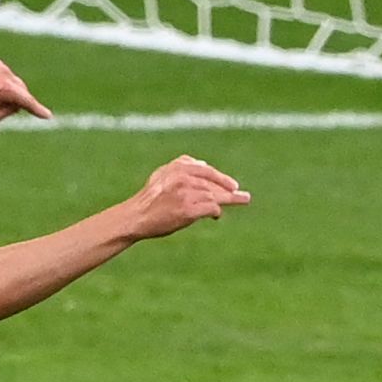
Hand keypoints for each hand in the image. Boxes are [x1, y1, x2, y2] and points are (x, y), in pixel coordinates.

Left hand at [0, 59, 52, 123]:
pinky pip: (7, 76)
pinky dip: (4, 84)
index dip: (36, 108)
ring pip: (15, 83)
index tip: (47, 116)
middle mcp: (5, 72)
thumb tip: (18, 102)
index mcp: (5, 86)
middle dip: (18, 101)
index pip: (25, 99)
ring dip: (11, 92)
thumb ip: (10, 108)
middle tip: (0, 110)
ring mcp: (0, 65)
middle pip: (21, 90)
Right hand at [121, 156, 249, 238]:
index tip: (233, 185)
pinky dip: (216, 211)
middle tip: (245, 196)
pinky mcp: (188, 210)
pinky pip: (211, 208)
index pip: (205, 170)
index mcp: (177, 168)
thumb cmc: (149, 199)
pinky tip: (216, 215)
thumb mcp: (162, 174)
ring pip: (214, 196)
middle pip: (213, 184)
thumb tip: (204, 164)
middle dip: (230, 190)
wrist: (136, 216)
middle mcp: (183, 178)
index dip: (221, 178)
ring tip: (241, 201)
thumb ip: (181, 166)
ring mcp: (186, 194)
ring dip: (224, 201)